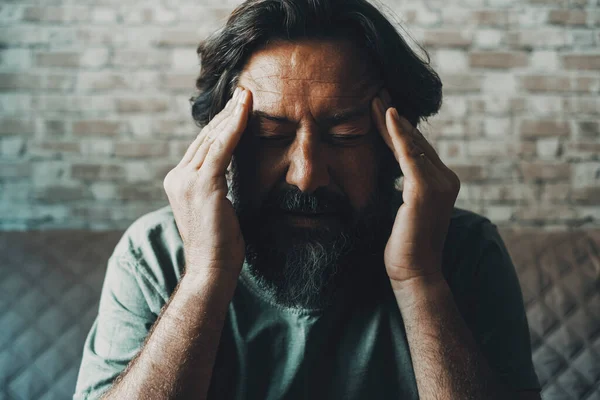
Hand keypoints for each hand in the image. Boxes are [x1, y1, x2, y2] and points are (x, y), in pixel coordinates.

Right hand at [163, 87, 251, 275]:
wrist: (212, 268)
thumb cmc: (220, 244)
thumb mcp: (215, 207)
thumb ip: (215, 185)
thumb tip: (230, 168)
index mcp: (178, 181)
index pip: (201, 146)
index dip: (219, 125)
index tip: (235, 108)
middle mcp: (177, 176)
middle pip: (205, 137)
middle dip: (225, 114)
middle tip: (242, 93)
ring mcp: (186, 179)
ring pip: (213, 138)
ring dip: (232, 114)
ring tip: (246, 95)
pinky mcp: (202, 184)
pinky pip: (222, 147)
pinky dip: (235, 126)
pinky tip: (246, 109)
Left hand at [371, 89, 459, 286]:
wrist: (414, 273)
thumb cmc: (405, 246)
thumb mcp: (404, 209)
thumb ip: (404, 187)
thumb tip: (392, 171)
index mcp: (442, 183)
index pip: (417, 150)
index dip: (400, 130)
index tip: (383, 111)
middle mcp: (446, 179)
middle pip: (416, 142)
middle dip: (395, 119)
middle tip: (378, 94)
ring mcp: (438, 183)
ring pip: (413, 143)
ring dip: (393, 120)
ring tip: (376, 99)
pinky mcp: (424, 189)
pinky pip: (409, 155)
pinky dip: (397, 134)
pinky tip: (387, 116)